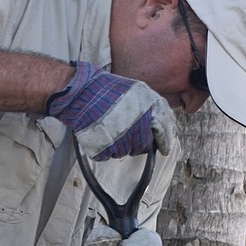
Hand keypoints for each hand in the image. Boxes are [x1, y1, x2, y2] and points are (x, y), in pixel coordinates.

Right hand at [45, 61, 175, 160]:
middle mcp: (136, 126)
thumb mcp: (138, 90)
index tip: (164, 148)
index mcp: (147, 109)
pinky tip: (100, 134)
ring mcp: (118, 139)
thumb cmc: (107, 90)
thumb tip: (162, 127)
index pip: (163, 131)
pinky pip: (107, 156)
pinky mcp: (103, 148)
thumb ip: (154, 107)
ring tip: (110, 128)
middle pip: (143, 146)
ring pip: (124, 152)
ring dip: (119, 145)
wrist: (80, 92)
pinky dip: (104, 149)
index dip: (164, 140)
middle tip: (126, 132)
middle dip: (136, 142)